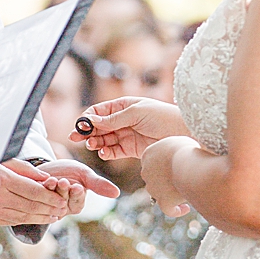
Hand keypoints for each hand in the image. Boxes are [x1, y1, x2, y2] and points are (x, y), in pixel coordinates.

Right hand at [0, 158, 75, 226]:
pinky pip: (13, 222)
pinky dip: (28, 222)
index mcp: (2, 180)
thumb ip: (22, 168)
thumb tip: (44, 177)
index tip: (61, 198)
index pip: (33, 190)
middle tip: (63, 208)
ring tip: (55, 216)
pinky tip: (36, 220)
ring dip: (42, 217)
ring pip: (24, 216)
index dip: (50, 196)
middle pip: (32, 205)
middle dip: (50, 208)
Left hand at [31, 158, 120, 213]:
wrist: (49, 166)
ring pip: (50, 201)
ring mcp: (48, 205)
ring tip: (54, 180)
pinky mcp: (36, 200)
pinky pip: (38, 198)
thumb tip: (117, 193)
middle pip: (63, 203)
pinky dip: (43, 188)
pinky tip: (46, 180)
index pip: (77, 203)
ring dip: (53, 190)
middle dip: (64, 191)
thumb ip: (98, 184)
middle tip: (64, 182)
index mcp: (76, 203)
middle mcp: (62, 208)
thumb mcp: (85, 175)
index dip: (77, 196)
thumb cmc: (70, 171)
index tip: (77, 187)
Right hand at [72, 96, 188, 161]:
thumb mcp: (136, 113)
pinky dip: (107, 153)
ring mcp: (126, 135)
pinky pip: (114, 151)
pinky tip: (104, 153)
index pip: (99, 111)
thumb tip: (91, 120)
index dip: (87, 118)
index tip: (80, 126)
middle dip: (86, 132)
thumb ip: (114, 119)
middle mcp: (123, 120)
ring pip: (104, 139)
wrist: (183, 133)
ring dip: (96, 142)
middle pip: (98, 126)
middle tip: (76, 138)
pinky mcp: (132, 149)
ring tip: (93, 145)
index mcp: (123, 106)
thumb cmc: (163, 116)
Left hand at [140, 136, 195, 217]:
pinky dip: (176, 210)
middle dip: (167, 180)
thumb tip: (182, 151)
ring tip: (188, 192)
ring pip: (161, 193)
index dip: (165, 165)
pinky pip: (169, 209)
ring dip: (172, 194)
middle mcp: (146, 172)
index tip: (177, 166)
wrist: (187, 163)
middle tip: (183, 178)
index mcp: (148, 154)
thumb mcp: (179, 141)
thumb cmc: (187, 150)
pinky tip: (186, 208)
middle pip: (155, 178)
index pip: (153, 161)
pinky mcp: (163, 201)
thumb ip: (175, 147)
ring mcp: (153, 188)